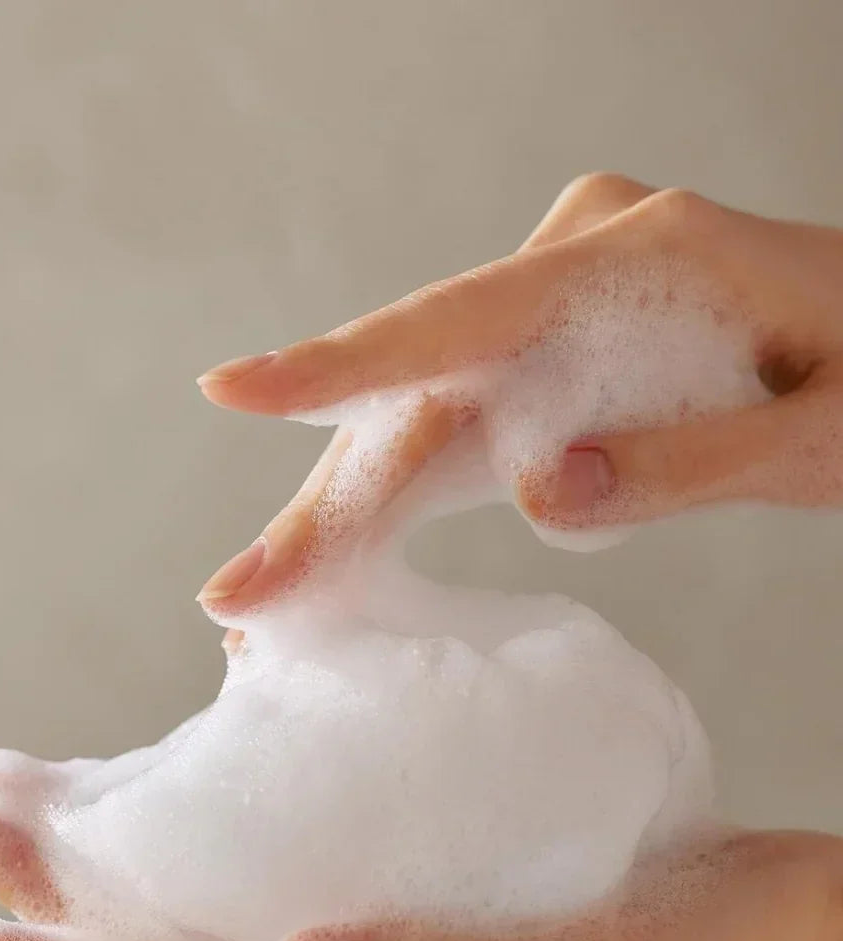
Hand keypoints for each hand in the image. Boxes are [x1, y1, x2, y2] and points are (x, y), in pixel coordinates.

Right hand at [196, 175, 842, 614]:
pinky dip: (409, 494)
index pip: (467, 317)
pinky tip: (354, 555)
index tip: (240, 391)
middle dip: (332, 500)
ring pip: (426, 411)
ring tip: (274, 598)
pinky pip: (460, 420)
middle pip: (421, 390)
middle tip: (242, 599)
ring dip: (356, 509)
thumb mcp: (826, 430)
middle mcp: (571, 265)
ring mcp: (555, 305)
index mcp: (640, 257)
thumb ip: (693, 462)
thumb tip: (539, 490)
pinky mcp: (552, 350)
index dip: (345, 363)